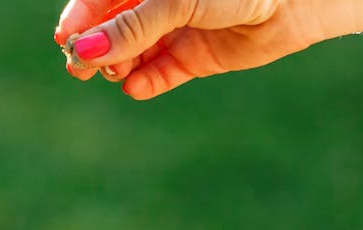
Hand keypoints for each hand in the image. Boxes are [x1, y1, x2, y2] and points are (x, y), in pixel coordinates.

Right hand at [55, 0, 317, 99]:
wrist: (296, 1)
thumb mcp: (176, 0)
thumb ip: (131, 26)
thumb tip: (83, 49)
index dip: (82, 18)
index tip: (65, 40)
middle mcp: (161, 2)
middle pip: (113, 27)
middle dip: (96, 47)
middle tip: (79, 68)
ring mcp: (178, 29)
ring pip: (134, 53)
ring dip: (119, 66)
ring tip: (115, 75)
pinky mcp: (196, 57)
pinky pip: (161, 73)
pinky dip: (146, 82)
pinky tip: (135, 88)